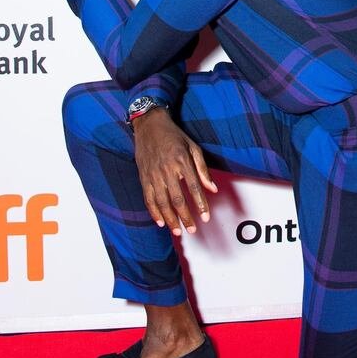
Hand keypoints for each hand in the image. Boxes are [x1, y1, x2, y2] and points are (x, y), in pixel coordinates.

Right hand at [133, 107, 217, 235]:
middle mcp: (167, 169)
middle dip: (185, 217)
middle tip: (192, 230)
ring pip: (162, 203)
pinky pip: (148, 199)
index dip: (201, 205)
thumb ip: (203, 169)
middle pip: (177, 200)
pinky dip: (154, 212)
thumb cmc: (174, 136)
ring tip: (178, 231)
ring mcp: (153, 174)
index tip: (206, 217)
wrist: (150, 126)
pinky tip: (161, 222)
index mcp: (182, 161)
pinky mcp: (143, 177)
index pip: (193, 188)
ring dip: (170, 219)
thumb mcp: (193, 147)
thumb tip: (212, 188)